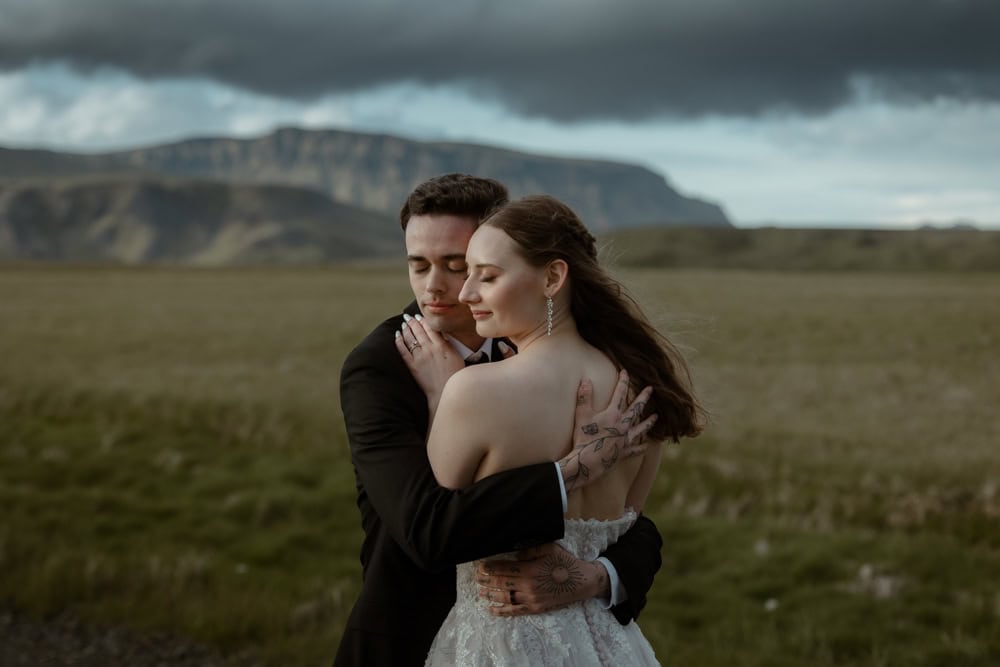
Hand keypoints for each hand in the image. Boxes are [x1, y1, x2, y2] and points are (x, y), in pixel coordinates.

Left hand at [394, 314, 464, 410]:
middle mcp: (429, 349)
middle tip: (408, 317)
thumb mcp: (456, 356)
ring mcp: (419, 357)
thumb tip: (440, 335)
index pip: (430, 328)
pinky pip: (403, 350)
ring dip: (406, 329)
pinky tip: (397, 335)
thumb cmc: (453, 375)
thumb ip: (447, 344)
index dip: (423, 321)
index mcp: (441, 346)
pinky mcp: (412, 366)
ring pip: (410, 338)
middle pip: (418, 330)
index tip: (419, 316)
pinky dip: (399, 341)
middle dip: (412, 322)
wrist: (444, 391)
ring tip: (403, 324)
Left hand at [475, 543, 608, 616]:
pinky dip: (501, 611)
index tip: (480, 566)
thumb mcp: (549, 548)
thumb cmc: (565, 562)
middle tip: (475, 577)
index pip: (504, 568)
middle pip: (501, 583)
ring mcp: (531, 598)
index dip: (490, 568)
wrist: (582, 582)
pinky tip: (491, 609)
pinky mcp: (535, 608)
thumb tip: (514, 553)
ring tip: (480, 592)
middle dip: (486, 580)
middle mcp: (528, 585)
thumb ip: (530, 550)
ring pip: (505, 597)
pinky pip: (515, 610)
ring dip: (490, 595)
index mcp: (530, 569)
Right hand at [558, 369, 655, 492]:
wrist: (588, 461)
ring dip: (648, 422)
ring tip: (656, 416)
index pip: (620, 393)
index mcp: (613, 414)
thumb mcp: (582, 415)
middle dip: (644, 398)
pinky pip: (635, 449)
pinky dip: (641, 447)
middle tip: (651, 389)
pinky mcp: (623, 452)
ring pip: (641, 428)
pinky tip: (646, 446)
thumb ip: (584, 396)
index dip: (623, 382)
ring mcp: (625, 439)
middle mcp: (623, 425)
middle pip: (636, 409)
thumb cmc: (584, 438)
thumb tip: (586, 380)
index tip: (625, 372)